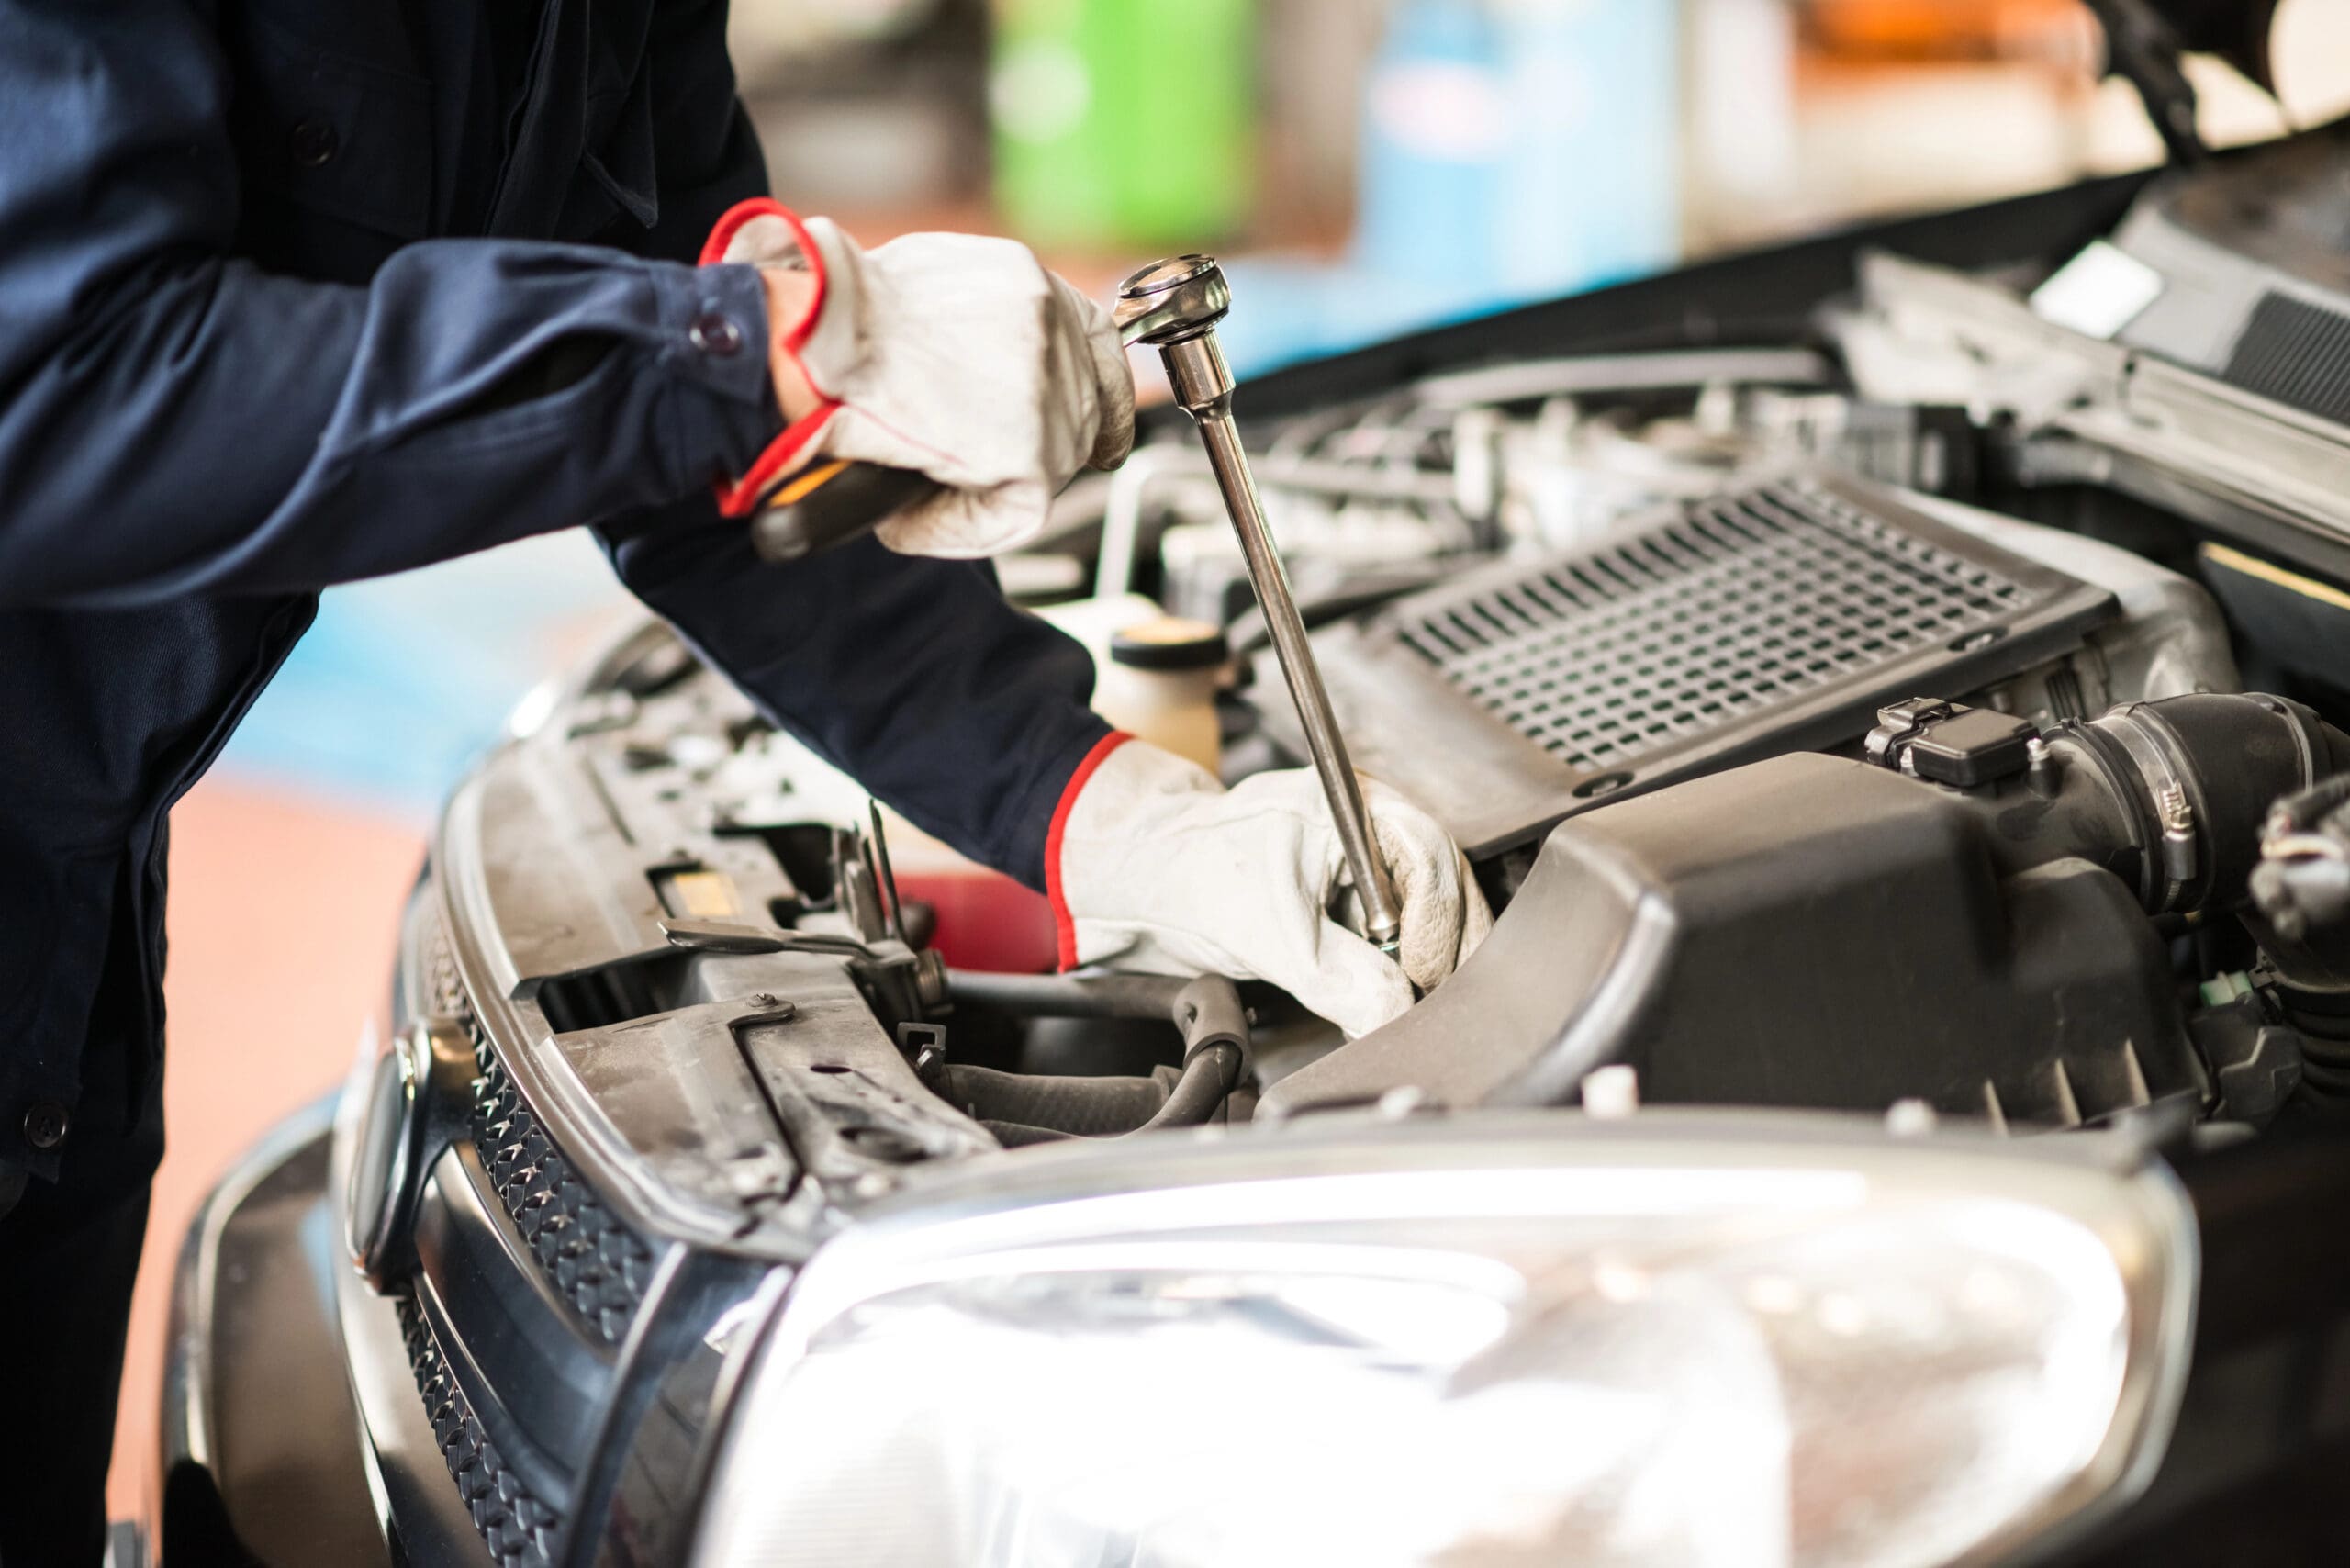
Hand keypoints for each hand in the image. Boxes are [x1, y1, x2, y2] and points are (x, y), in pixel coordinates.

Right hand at [707, 200, 1134, 555]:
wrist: (809, 339)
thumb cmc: (833, 319)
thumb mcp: (924, 290)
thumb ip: (976, 327)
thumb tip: (983, 377)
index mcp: (1029, 283)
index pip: (1098, 341)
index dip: (1103, 391)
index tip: (1103, 433)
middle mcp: (1052, 325)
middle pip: (1079, 411)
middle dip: (1035, 445)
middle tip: (970, 464)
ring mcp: (1048, 387)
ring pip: (1050, 467)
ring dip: (984, 484)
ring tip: (915, 474)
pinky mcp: (1030, 449)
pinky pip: (1013, 512)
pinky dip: (957, 522)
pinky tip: (909, 509)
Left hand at [1052, 739, 1491, 1039]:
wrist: (1150, 881)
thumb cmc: (1192, 877)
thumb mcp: (1267, 937)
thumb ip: (1337, 978)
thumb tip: (1396, 1014)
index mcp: (1351, 804)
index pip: (1430, 861)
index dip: (1435, 928)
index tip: (1418, 982)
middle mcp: (1374, 821)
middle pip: (1449, 883)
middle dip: (1447, 949)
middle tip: (1429, 1003)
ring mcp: (1373, 854)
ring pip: (1439, 907)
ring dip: (1434, 959)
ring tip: (1413, 1002)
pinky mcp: (1367, 891)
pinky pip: (1413, 926)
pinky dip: (1411, 964)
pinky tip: (1398, 991)